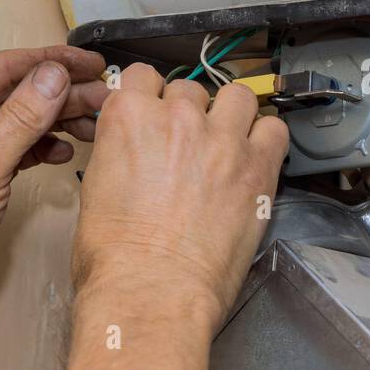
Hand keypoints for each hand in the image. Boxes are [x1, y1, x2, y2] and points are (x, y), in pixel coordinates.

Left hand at [0, 46, 108, 332]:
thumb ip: (22, 117)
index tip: (94, 64)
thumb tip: (56, 73)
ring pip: (25, 122)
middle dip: (65, 94)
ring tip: (97, 125)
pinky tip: (68, 154)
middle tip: (109, 99)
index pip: (7, 68)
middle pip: (20, 94)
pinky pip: (22, 150)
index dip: (54, 62)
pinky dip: (47, 148)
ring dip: (61, 121)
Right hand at [66, 63, 287, 369]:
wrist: (152, 293)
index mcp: (128, 118)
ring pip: (237, 95)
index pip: (143, 76)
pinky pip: (274, 129)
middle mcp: (177, 118)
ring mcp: (222, 139)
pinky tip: (256, 156)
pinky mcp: (257, 167)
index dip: (150, 96)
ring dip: (232, 113)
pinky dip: (267, 138)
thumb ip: (118, 153)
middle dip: (189, 111)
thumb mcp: (95, 190)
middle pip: (190, 89)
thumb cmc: (115, 260)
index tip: (155, 112)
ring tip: (228, 140)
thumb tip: (131, 152)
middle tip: (189, 143)